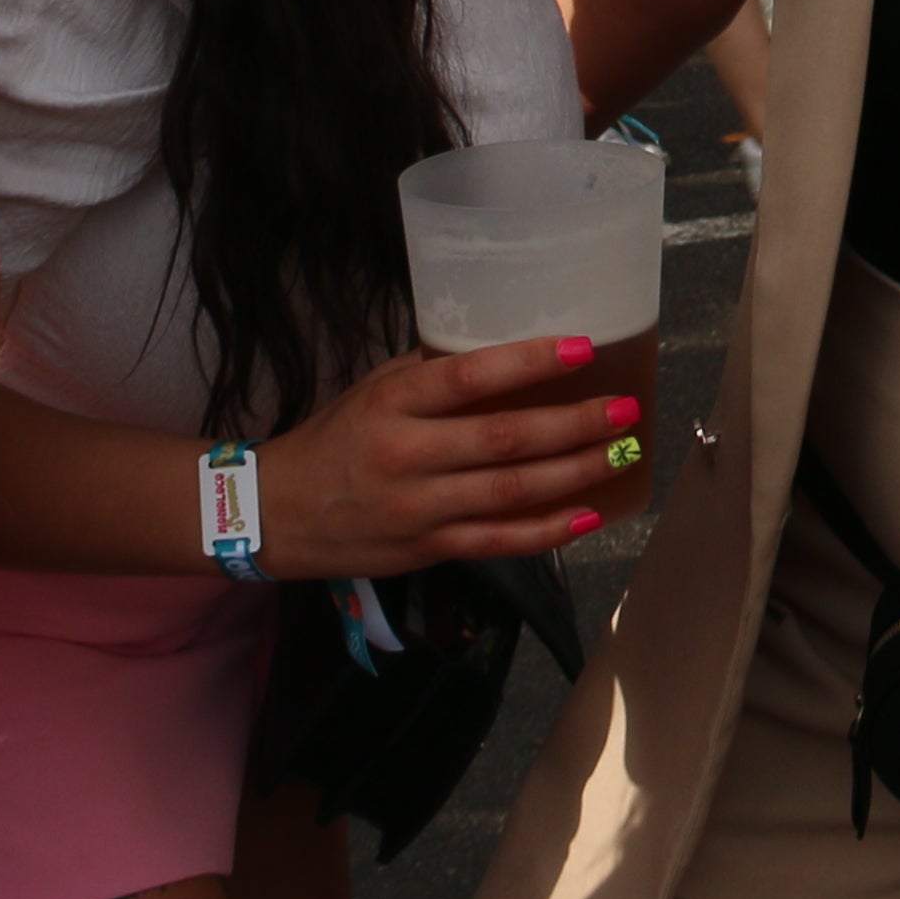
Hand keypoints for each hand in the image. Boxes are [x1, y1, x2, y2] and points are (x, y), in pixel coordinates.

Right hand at [250, 333, 637, 576]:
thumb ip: (433, 373)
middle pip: (505, 440)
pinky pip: (501, 541)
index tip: (582, 349)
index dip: (530, 363)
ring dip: (575, 473)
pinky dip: (549, 531)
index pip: (471, 378)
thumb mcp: (373, 390)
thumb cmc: (334, 439)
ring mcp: (422, 508)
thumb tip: (506, 349)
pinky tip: (589, 513)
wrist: (277, 513)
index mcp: (395, 404)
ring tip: (621, 452)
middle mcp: (409, 455)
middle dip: (573, 424)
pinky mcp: (431, 549)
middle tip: (623, 409)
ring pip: (512, 493)